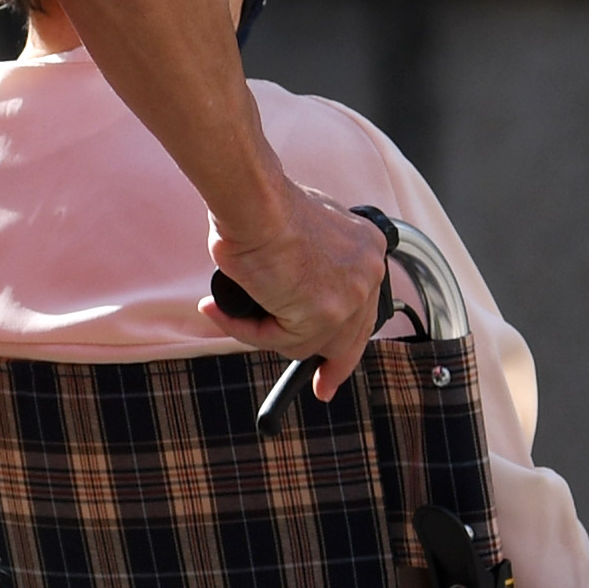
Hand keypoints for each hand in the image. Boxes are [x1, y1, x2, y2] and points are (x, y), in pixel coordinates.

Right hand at [214, 197, 391, 393]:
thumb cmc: (261, 204)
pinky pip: (278, 340)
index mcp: (366, 249)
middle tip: (323, 386)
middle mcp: (368, 273)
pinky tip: (221, 310)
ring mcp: (350, 296)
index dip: (349, 335)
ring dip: (264, 332)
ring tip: (227, 308)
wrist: (253, 201)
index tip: (336, 359)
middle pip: (351, 336)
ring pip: (307, 342)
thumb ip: (304, 261)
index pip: (364, 306)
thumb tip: (285, 289)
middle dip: (335, 365)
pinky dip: (244, 329)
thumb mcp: (295, 231)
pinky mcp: (324, 315)